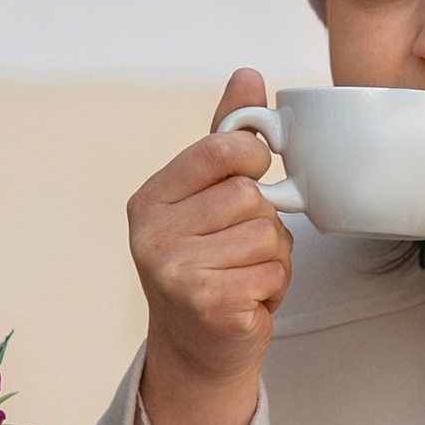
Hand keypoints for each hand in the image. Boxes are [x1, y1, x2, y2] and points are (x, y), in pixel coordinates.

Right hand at [128, 74, 292, 424]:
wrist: (197, 350)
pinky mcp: (209, 306)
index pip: (224, 149)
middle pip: (251, 197)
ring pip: (269, 237)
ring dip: (272, 260)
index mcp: (151, 198)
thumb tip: (248, 74)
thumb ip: (226, 136)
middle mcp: (152, 234)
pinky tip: (245, 301)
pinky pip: (274, 275)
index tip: (250, 180)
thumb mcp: (207, 195)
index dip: (253, 162)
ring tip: (242, 276)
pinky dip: (273, 290)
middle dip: (264, 224)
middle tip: (239, 250)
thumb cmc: (206, 262)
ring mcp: (176, 274)